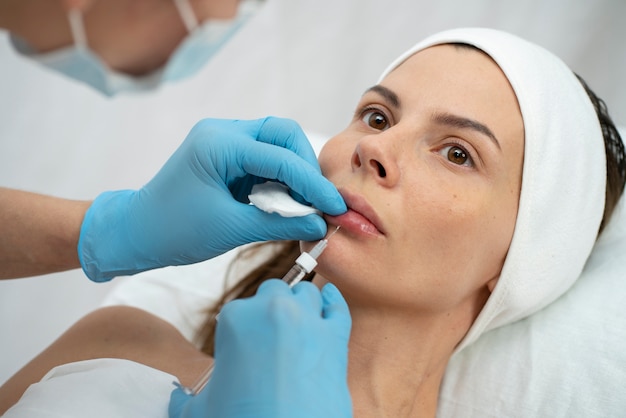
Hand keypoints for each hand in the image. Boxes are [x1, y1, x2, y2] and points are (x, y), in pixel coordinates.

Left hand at [78, 117, 345, 280]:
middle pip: (283, 133)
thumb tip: (320, 225)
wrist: (137, 231)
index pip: (280, 157)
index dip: (312, 184)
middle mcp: (223, 132)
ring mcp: (224, 139)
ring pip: (277, 142)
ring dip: (294, 172)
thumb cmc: (173, 230)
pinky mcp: (226, 153)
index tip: (334, 207)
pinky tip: (283, 202)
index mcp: (219, 144)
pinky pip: (264, 157)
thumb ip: (279, 224)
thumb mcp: (231, 229)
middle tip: (316, 202)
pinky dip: (279, 178)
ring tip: (301, 206)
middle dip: (305, 166)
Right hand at [168, 280, 352, 417]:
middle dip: (273, 309)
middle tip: (273, 338)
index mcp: (236, 319)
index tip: (251, 345)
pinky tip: (327, 305)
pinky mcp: (336, 339)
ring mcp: (308, 322)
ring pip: (307, 294)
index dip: (247, 327)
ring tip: (298, 329)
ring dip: (302, 306)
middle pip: (276, 291)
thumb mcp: (200, 410)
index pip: (243, 306)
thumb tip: (177, 397)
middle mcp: (272, 310)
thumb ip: (185, 397)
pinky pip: (337, 307)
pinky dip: (332, 304)